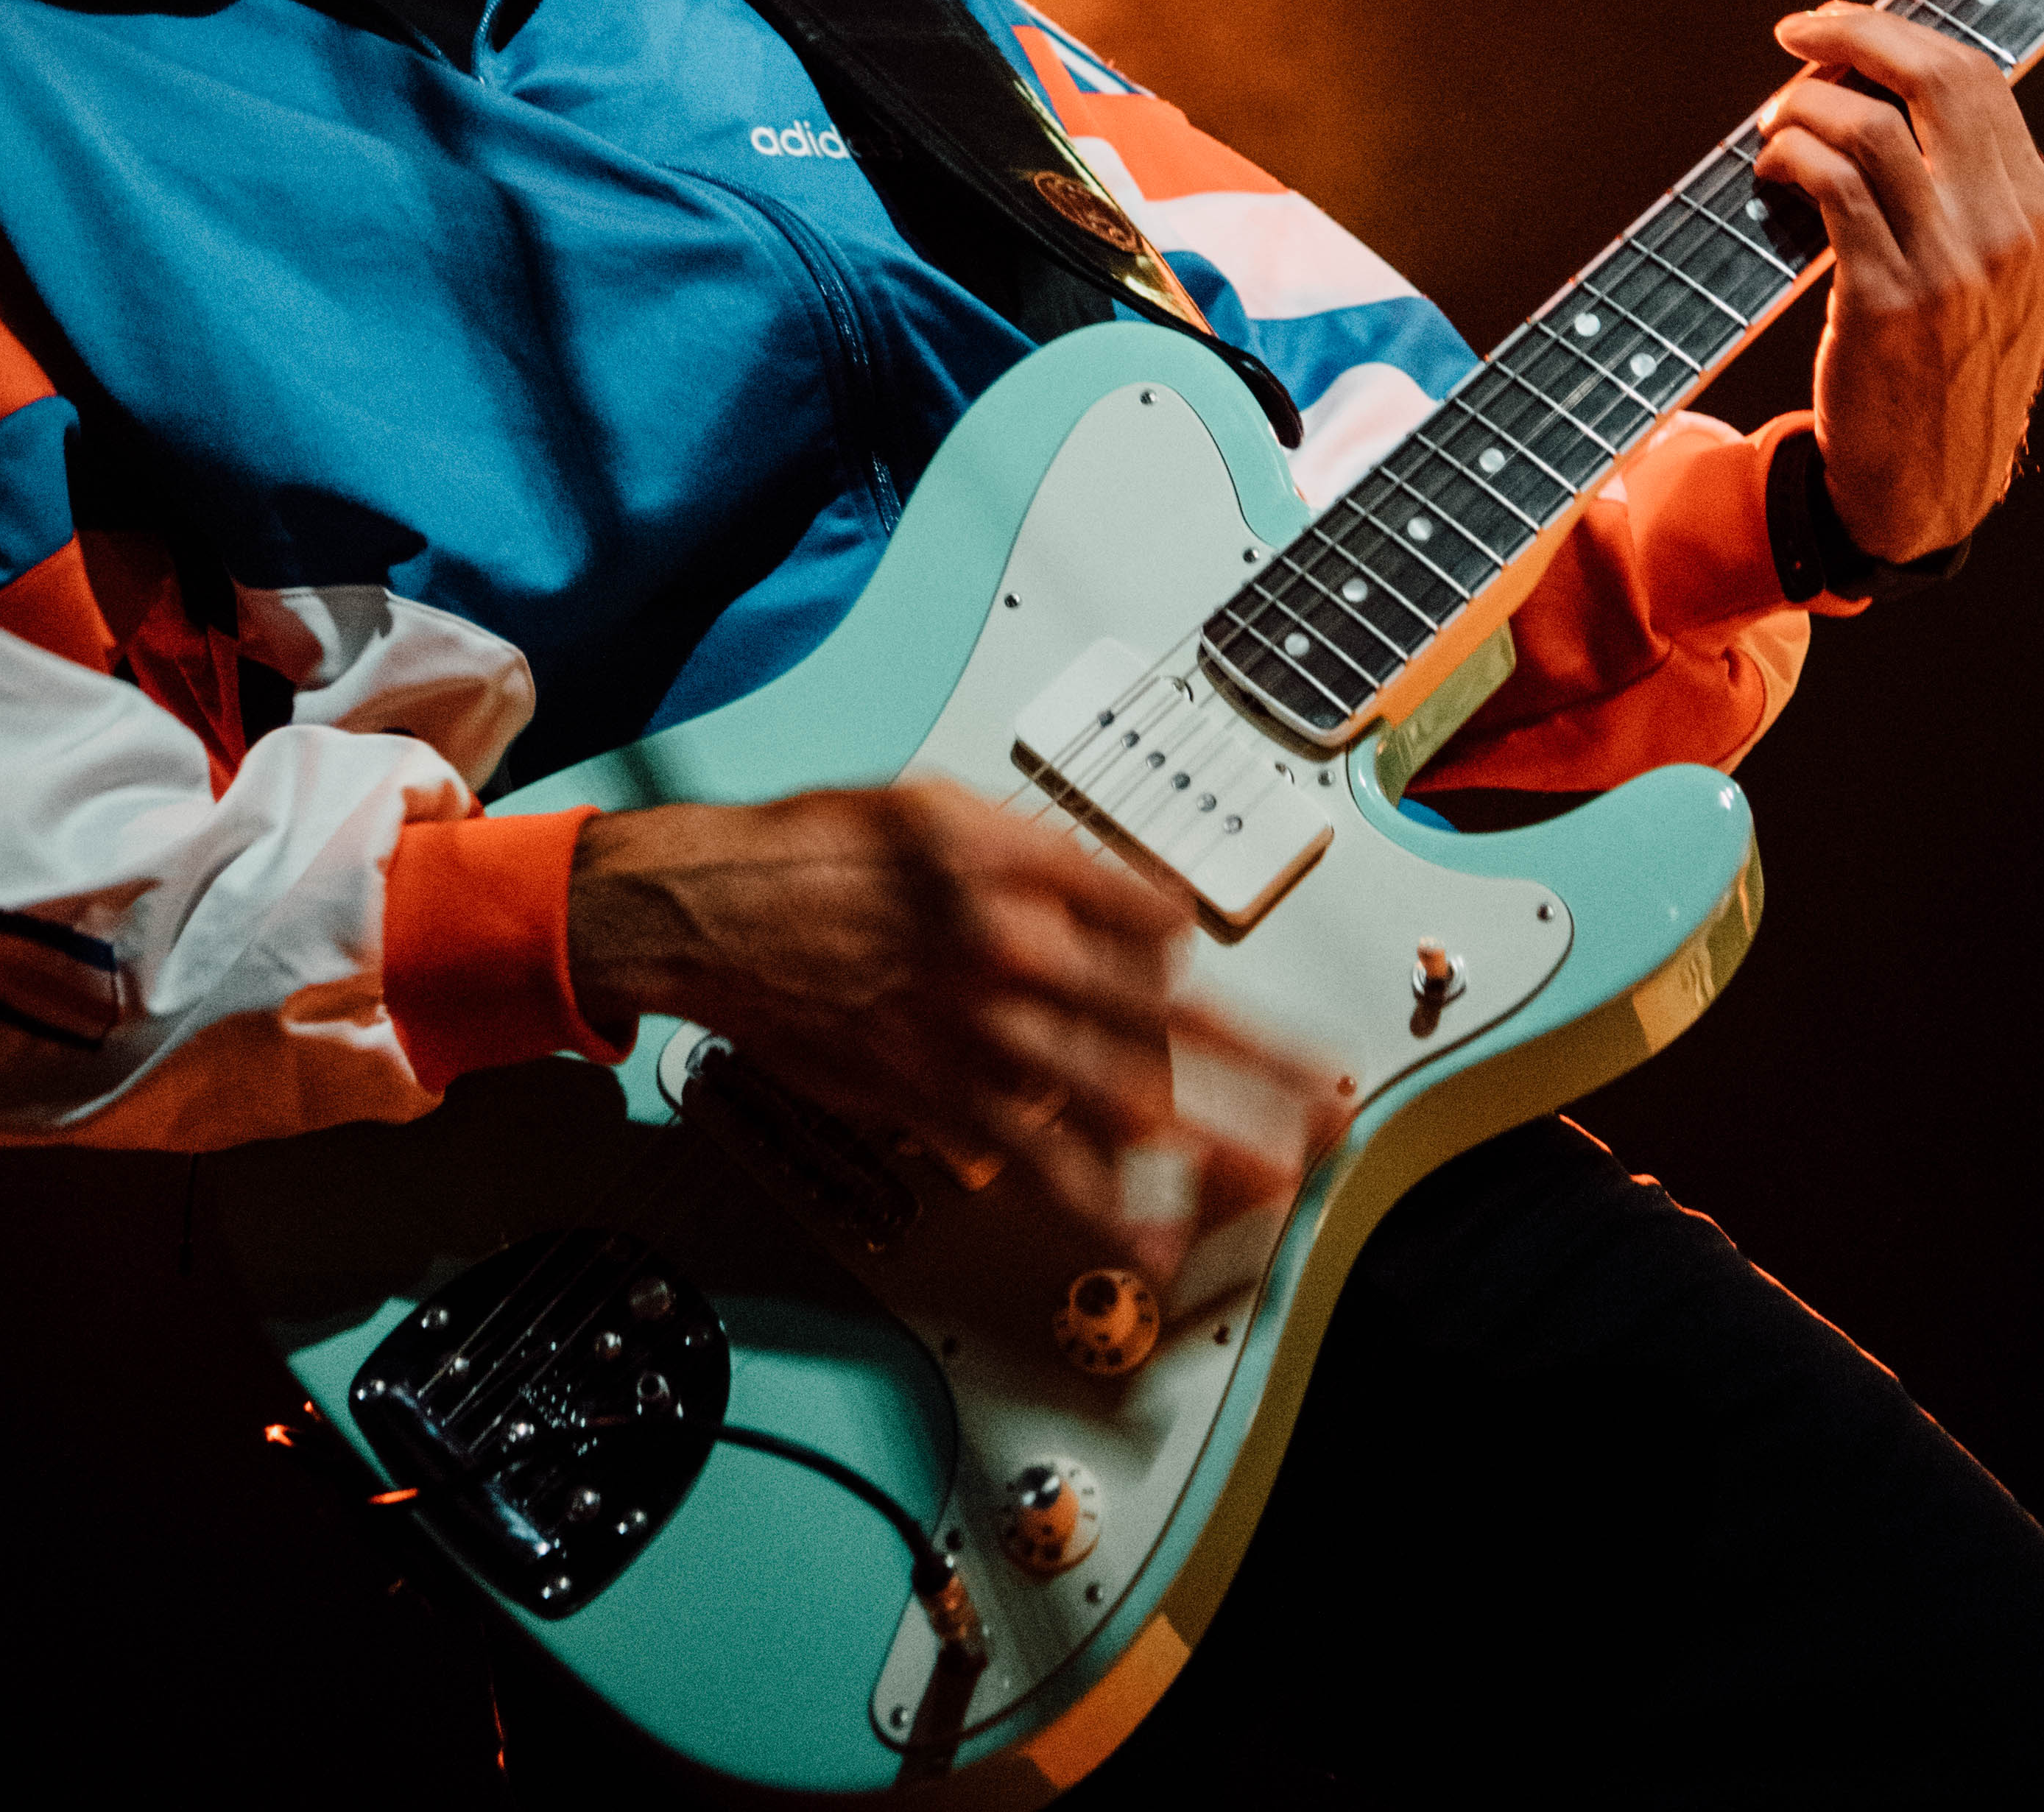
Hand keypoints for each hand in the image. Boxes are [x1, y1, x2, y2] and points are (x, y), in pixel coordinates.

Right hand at [566, 779, 1337, 1276]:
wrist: (713, 912)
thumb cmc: (815, 851)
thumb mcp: (934, 806)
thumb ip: (1033, 855)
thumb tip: (1118, 907)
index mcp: (1015, 867)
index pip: (1149, 920)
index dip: (1187, 952)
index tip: (1212, 978)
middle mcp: (1011, 953)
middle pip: (1164, 1020)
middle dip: (1261, 1063)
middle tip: (1330, 1096)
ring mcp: (979, 1038)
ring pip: (1120, 1101)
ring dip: (1211, 1144)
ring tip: (1280, 1173)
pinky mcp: (940, 1102)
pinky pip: (1041, 1164)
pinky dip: (1104, 1206)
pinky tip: (1155, 1236)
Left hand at [1754, 1, 2043, 563]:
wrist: (1930, 488)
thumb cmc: (1949, 371)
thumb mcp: (1997, 277)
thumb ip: (1968, 192)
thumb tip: (1885, 95)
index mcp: (2039, 212)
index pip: (1976, 77)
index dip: (1896, 34)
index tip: (1840, 24)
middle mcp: (2006, 230)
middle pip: (1936, 78)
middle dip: (1854, 32)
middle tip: (1797, 33)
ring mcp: (1951, 266)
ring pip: (1869, 125)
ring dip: (1803, 103)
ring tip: (1774, 123)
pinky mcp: (1885, 300)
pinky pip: (1829, 186)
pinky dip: (1788, 157)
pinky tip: (1769, 171)